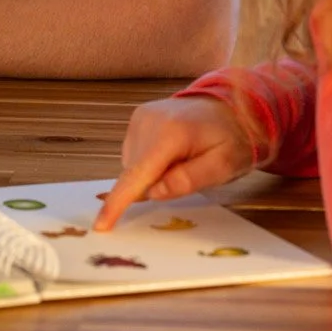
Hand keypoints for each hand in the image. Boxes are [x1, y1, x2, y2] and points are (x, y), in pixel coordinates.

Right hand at [94, 96, 255, 230]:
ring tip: (184, 160)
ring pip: (133, 167)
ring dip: (152, 175)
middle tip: (190, 171)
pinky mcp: (137, 119)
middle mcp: (148, 121)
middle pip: (135, 174)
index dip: (118, 202)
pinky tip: (172, 154)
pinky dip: (149, 164)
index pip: (138, 174)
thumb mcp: (223, 165)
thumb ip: (188, 180)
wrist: (230, 105)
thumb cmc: (230, 138)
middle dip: (155, 185)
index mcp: (170, 133)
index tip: (100, 225)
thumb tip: (154, 193)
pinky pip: (135, 155)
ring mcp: (140, 117)